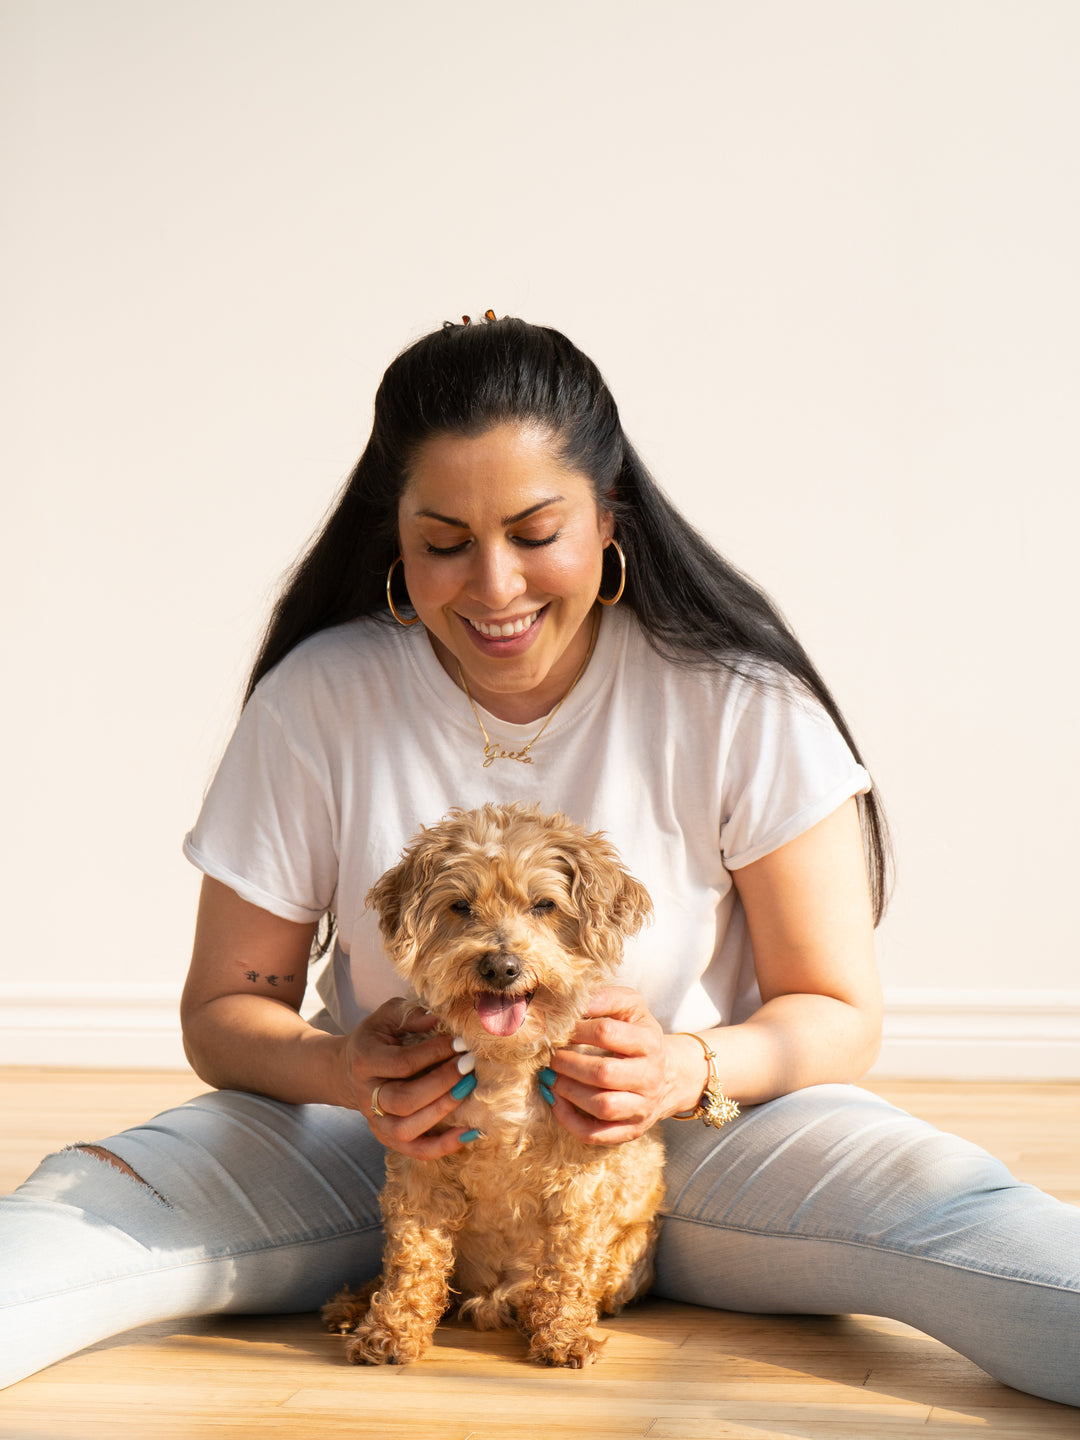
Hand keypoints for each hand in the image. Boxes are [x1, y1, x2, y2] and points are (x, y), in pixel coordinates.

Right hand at [341, 997, 478, 1158]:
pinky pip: (415, 1150)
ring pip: (407, 1129)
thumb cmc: (378, 1038)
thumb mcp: (388, 1017)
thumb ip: (411, 1016)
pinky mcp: (387, 1137)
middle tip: (469, 1065)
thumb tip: (439, 1020)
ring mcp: (376, 1120)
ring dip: (442, 1111)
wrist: (350, 1069)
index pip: (403, 1063)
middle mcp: (367, 1095)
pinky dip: (443, 1146)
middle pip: (404, 1100)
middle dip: (442, 1083)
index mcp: (365, 1060)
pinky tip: (468, 1133)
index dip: (434, 1053)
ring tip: (468, 1090)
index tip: (461, 1043)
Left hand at [548, 986, 690, 1145]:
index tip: (560, 1028)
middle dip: (569, 1064)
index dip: (577, 1029)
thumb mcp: (632, 1008)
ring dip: (569, 1091)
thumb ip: (607, 998)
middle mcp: (650, 1077)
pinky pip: (597, 1134)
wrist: (669, 1074)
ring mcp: (642, 1107)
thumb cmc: (638, 1036)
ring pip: (602, 1106)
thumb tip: (577, 1002)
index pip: (607, 1032)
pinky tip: (557, 1102)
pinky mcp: (631, 1130)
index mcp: (649, 1042)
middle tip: (552, 1056)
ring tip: (552, 1078)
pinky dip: (570, 1121)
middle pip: (604, 1073)